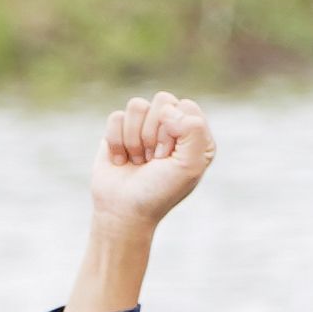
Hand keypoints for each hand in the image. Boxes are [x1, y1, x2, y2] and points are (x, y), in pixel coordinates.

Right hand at [91, 90, 214, 228]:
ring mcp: (145, 125)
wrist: (124, 210)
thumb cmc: (160, 191)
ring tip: (139, 160)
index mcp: (196, 135)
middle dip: (153, 134)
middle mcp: (172, 126)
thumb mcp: (189, 166)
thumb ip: (194, 131)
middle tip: (154, 160)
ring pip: (137, 105)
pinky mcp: (120, 129)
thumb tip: (167, 109)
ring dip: (134, 139)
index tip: (168, 158)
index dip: (174, 131)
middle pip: (162, 101)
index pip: (186, 107)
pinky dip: (117, 142)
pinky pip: (117, 117)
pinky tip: (122, 160)